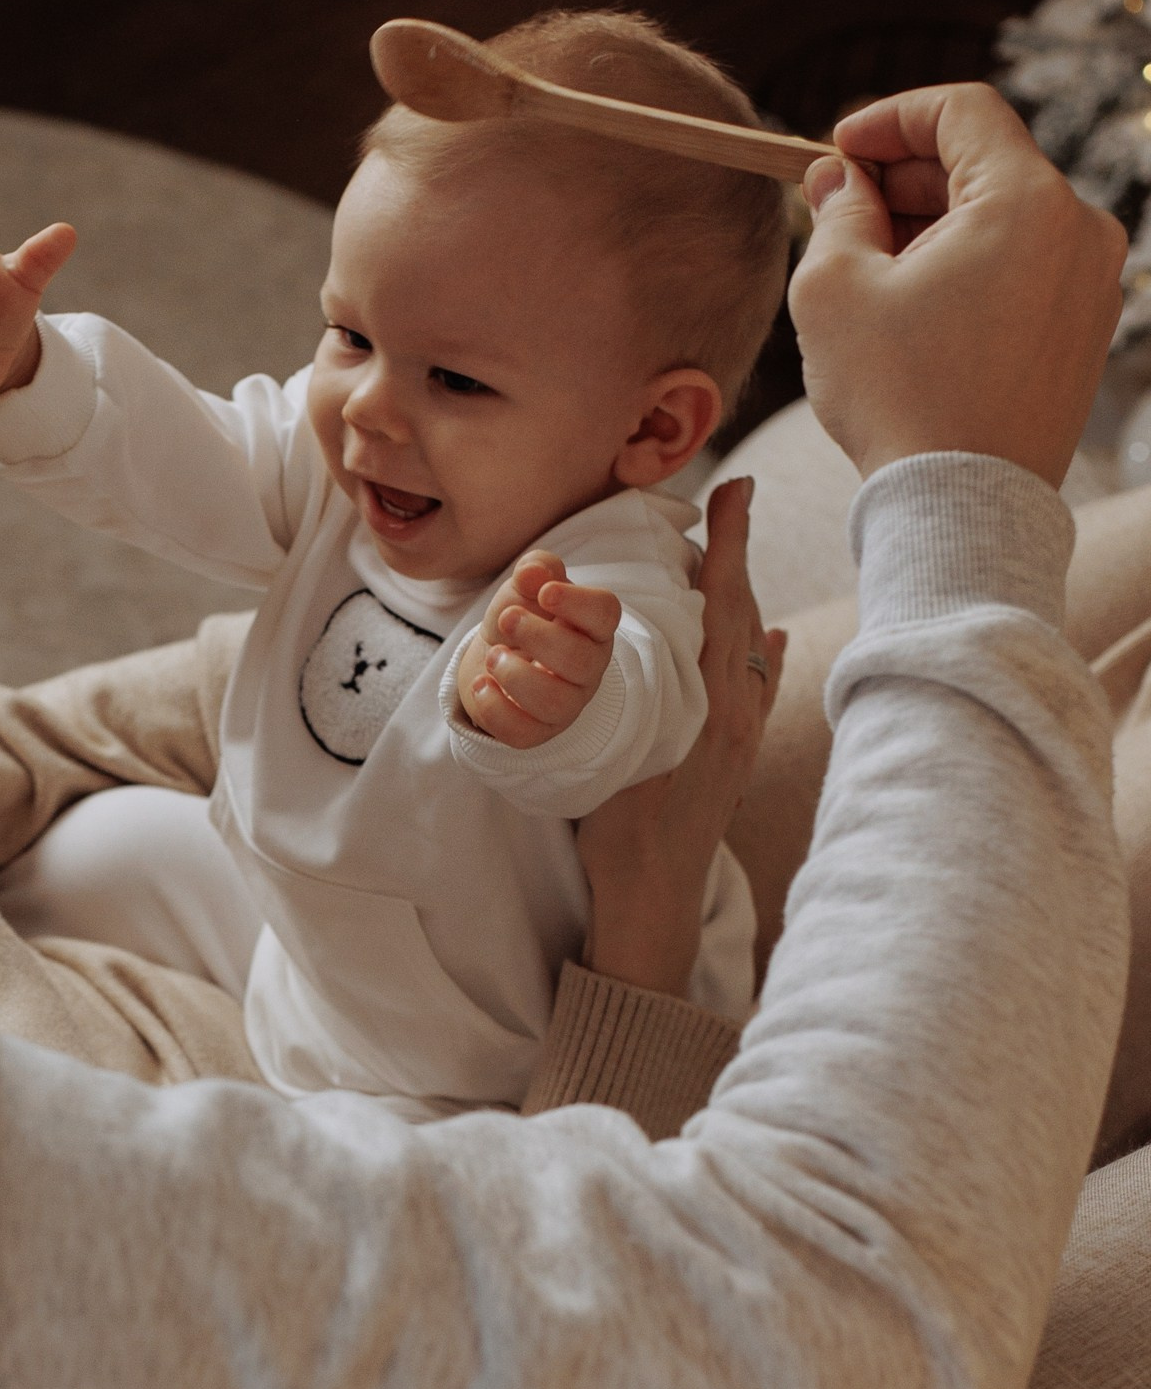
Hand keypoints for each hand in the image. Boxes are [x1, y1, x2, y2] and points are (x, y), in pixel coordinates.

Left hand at [457, 551, 620, 749]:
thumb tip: (530, 574)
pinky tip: (481, 684)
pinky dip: (495, 709)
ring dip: (515, 675)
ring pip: (554, 702)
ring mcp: (566, 704)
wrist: (494, 657)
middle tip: (506, 619)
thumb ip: (534, 570)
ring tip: (493, 656)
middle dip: (537, 637)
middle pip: (580, 660)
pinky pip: (523, 732)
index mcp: (591, 627)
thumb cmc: (521, 617)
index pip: (605, 614)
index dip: (577, 603)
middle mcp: (587, 668)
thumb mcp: (526, 586)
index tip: (545, 592)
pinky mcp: (537, 730)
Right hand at [577, 478, 783, 998]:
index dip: (728, 545)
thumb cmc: (623, 831)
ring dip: (742, 595)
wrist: (653, 896)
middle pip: (742, 614)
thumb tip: (630, 638)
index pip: (723, 604)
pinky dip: (763, 651)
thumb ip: (628, 698)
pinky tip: (773, 635)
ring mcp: (740, 732)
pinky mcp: (736, 752)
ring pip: (750, 646)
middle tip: (732, 498)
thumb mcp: (616, 752)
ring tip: (732, 552)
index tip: (733, 491)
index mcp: (707, 702)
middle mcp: (735, 710)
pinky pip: (757, 685)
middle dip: (737, 554)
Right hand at [791, 83, 1125, 490]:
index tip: (837, 150)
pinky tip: (916, 309)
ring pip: (1006, 217)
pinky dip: (972, 266)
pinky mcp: (1088, 329)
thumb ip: (835, 211)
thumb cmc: (898, 399)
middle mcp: (1080, 229)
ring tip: (872, 270)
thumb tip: (836, 179)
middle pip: (986, 162)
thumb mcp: (834, 290)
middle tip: (839, 211)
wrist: (963, 509)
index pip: (961, 111)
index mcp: (1027, 201)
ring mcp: (1094, 282)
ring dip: (935, 224)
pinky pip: (1026, 267)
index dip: (889, 117)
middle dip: (906, 178)